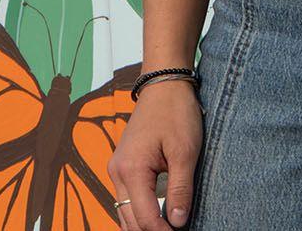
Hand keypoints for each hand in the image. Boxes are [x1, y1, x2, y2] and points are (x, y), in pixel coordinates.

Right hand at [109, 77, 201, 230]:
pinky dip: (140, 210)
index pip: (144, 217)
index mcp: (131, 169)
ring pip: (124, 212)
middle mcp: (117, 172)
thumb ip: (180, 189)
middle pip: (129, 220)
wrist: (164, 84)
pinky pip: (127, 198)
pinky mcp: (122, 165)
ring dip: (143, 223)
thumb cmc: (176, 112)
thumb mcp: (185, 152)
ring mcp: (116, 169)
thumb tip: (177, 222)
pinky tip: (158, 213)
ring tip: (168, 226)